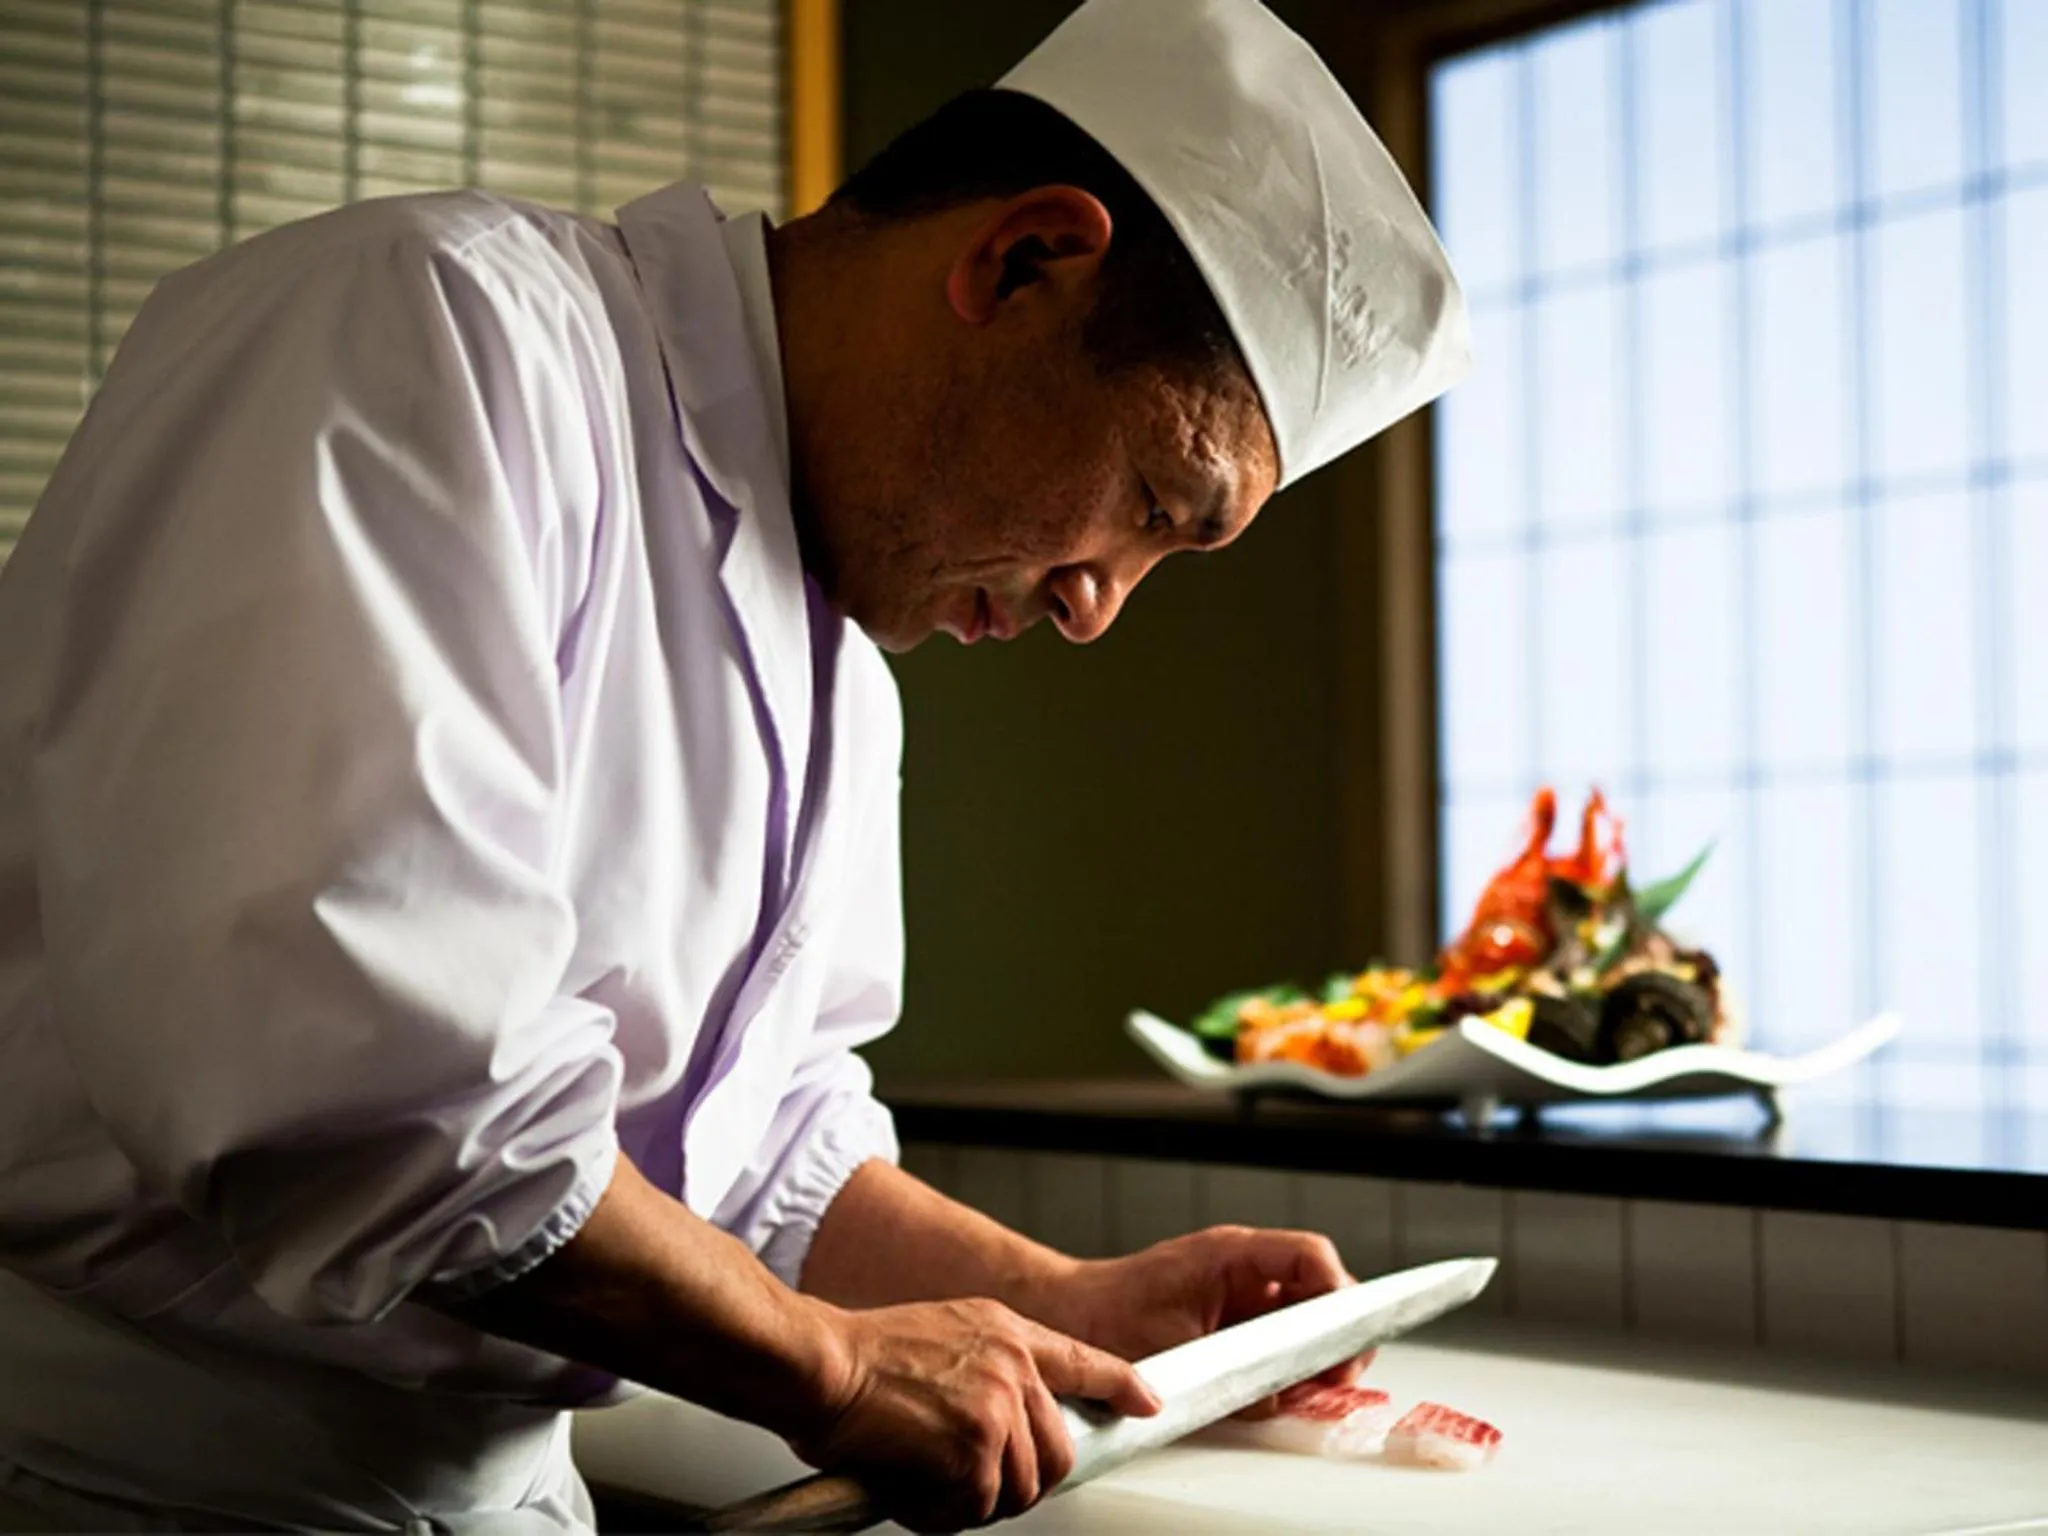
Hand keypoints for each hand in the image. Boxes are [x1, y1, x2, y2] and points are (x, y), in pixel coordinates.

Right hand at [793, 1296, 1159, 1531]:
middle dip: (1020, 1481)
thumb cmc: (862, 1355)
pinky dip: (939, 1512)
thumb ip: (990, 1367)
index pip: (1085, 1360)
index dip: (1121, 1386)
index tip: (1146, 1403)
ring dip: (972, 1500)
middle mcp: (1012, 1366)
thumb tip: (1014, 1422)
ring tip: (924, 1477)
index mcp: (1007, 1333)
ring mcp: (997, 1408)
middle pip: (1056, 1454)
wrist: (819, 1364)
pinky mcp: (975, 1450)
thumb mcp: (945, 1332)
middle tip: (969, 1481)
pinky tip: (908, 1484)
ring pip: (1018, 1490)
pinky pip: (974, 1509)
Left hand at [1031, 1225, 1361, 1415]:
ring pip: (1305, 1316)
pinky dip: (1290, 1363)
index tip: (1350, 1331)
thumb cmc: (1109, 1314)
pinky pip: (1279, 1337)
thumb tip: (1280, 1395)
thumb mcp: (1174, 1348)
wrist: (1072, 1313)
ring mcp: (1241, 1292)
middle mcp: (1244, 1266)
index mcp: (1232, 1253)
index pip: (1309, 1256)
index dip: (1338, 1292)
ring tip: (1318, 1387)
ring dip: (1315, 1352)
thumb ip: (1232, 1374)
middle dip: (1335, 1334)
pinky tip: (1288, 1389)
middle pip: (1319, 1288)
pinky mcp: (1234, 1319)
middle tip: (1339, 1375)